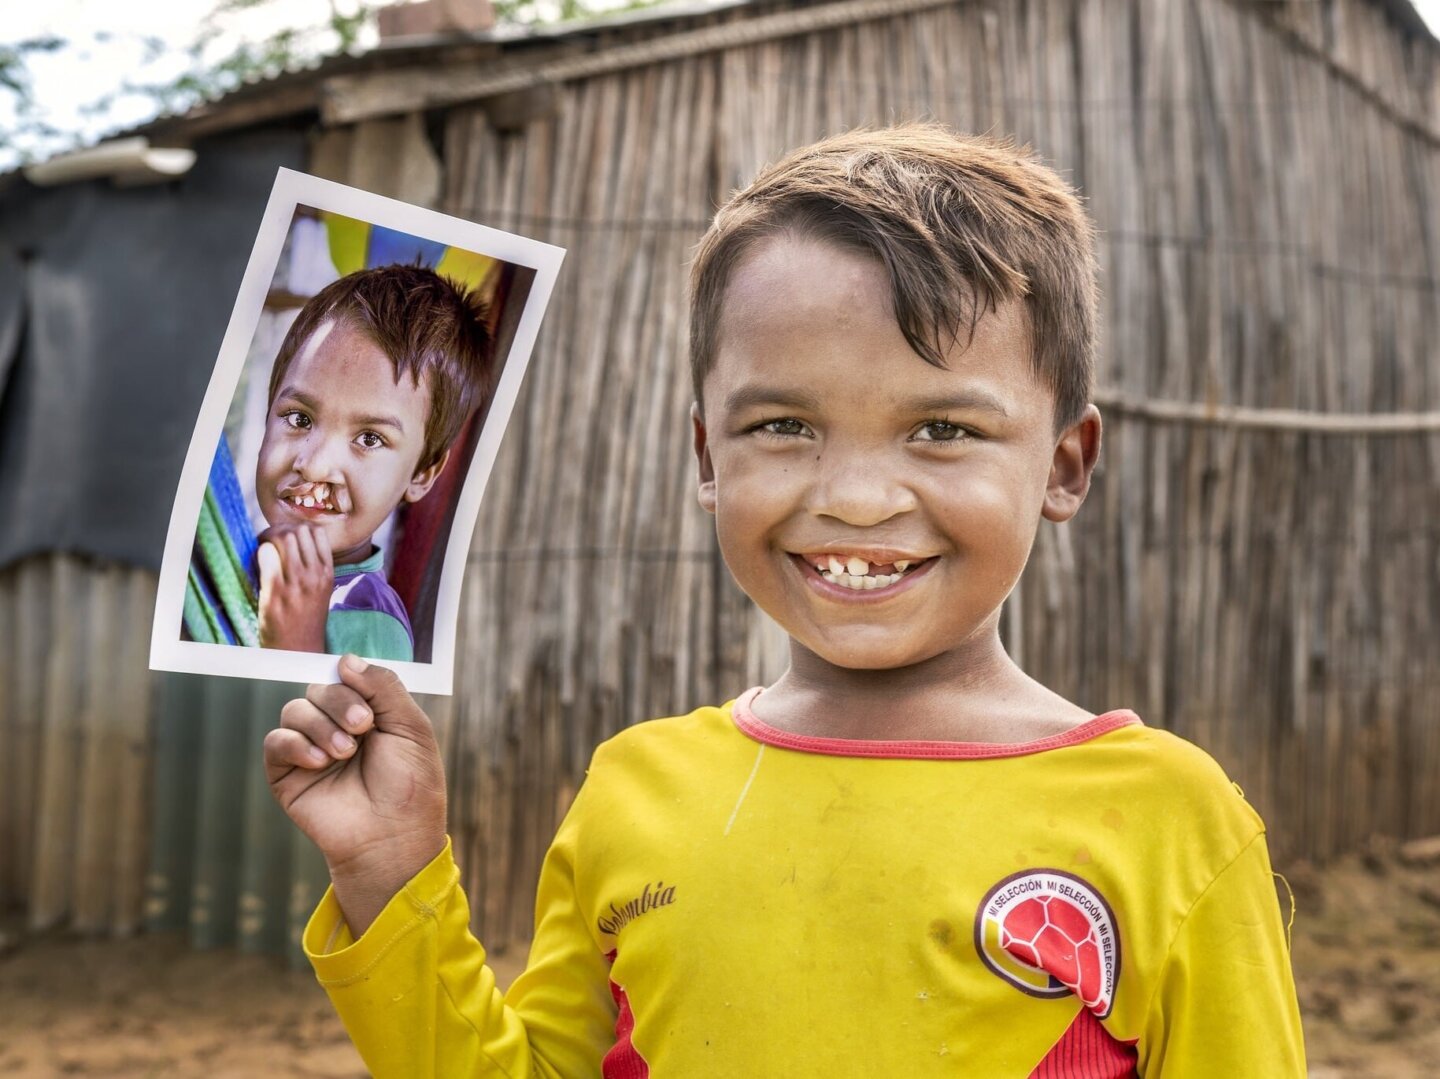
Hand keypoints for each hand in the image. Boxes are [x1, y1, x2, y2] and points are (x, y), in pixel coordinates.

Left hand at [256, 523, 332, 652]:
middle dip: (281, 529)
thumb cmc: (306, 620)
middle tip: (270, 538)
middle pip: (298, 531)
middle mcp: (314, 575)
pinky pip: (266, 554)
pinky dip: (260, 551)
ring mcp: (296, 582)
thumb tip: (295, 542)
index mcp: (328, 573)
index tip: (288, 535)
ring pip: (283, 537)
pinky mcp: (276, 591)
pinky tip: (259, 561)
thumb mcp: (321, 590)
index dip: (299, 528)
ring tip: (263, 546)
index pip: (317, 533)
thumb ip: (314, 567)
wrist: (299, 649)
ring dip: (268, 536)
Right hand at [264, 655, 447, 933]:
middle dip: (340, 702)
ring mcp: (311, 750)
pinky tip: (320, 760)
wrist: (393, 836)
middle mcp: (337, 727)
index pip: (346, 676)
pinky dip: (295, 743)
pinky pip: (275, 740)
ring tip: (344, 752)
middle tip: (363, 728)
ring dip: (320, 724)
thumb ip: (384, 687)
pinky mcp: (287, 775)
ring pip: (295, 709)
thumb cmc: (410, 785)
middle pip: (319, 688)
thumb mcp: (411, 727)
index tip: (371, 706)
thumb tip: (345, 659)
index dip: (354, 682)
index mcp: (368, 713)